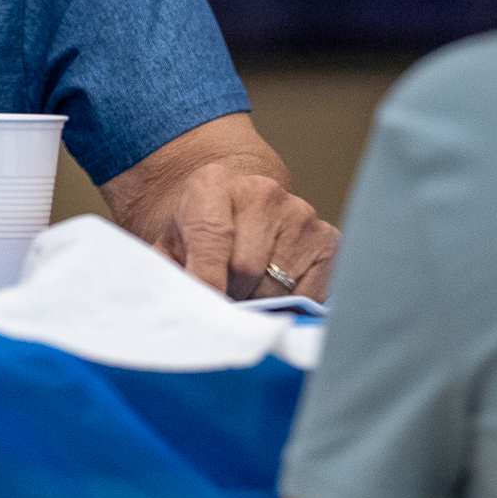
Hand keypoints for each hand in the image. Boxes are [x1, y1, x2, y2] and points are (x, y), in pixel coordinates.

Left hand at [154, 161, 338, 301]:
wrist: (238, 207)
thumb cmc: (200, 233)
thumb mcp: (171, 247)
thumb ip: (169, 275)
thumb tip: (182, 312)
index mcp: (212, 185)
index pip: (211, 237)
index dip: (208, 280)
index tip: (208, 309)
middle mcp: (261, 191)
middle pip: (246, 269)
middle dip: (231, 296)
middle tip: (222, 299)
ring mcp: (299, 213)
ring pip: (278, 287)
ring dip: (260, 302)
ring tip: (246, 291)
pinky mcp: (327, 238)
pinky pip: (308, 293)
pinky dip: (289, 305)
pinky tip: (274, 290)